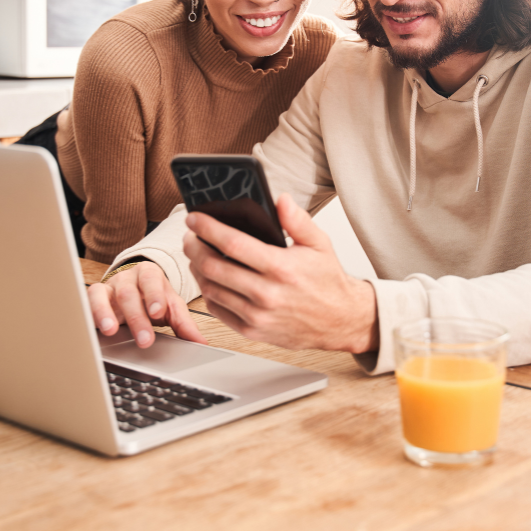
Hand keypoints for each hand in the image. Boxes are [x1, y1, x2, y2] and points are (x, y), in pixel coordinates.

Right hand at [87, 262, 207, 347]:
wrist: (134, 291)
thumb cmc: (153, 299)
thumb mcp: (170, 308)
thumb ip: (184, 324)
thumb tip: (200, 343)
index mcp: (150, 274)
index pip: (152, 279)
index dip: (154, 295)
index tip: (158, 313)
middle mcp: (128, 278)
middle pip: (129, 293)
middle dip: (137, 317)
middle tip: (144, 339)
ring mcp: (109, 286)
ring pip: (104, 295)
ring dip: (107, 313)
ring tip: (111, 330)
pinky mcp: (94, 297)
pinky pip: (88, 301)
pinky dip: (90, 313)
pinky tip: (94, 328)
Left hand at [182, 193, 378, 352]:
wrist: (340, 321)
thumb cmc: (328, 281)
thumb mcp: (319, 244)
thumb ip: (298, 220)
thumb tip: (281, 199)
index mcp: (282, 268)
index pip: (233, 243)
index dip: (208, 228)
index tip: (195, 219)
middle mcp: (267, 294)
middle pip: (214, 267)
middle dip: (194, 248)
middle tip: (190, 237)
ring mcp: (258, 316)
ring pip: (211, 289)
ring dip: (197, 270)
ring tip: (196, 256)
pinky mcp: (253, 331)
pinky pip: (218, 310)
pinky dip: (208, 292)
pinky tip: (209, 279)